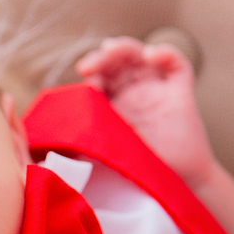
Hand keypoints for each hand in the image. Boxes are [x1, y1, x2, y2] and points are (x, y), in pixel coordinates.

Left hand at [76, 38, 213, 187]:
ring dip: (125, 48)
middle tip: (91, 64)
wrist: (176, 185)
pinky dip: (166, 54)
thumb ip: (85, 137)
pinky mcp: (181, 95)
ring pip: (141, 56)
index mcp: (115, 105)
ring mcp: (157, 92)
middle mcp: (134, 94)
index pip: (101, 76)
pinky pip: (178, 66)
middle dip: (103, 57)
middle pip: (118, 62)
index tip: (83, 78)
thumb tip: (53, 137)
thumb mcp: (104, 150)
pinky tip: (151, 55)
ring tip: (111, 50)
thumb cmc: (140, 172)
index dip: (91, 72)